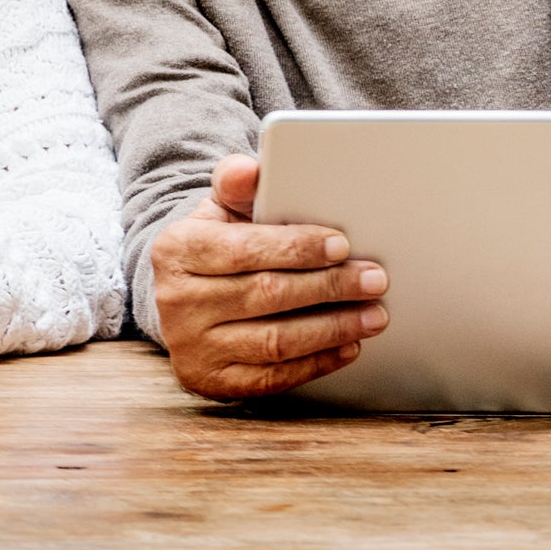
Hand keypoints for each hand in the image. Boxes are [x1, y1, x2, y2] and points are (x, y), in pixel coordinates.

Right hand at [151, 153, 388, 400]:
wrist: (183, 297)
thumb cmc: (216, 246)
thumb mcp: (218, 208)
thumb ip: (236, 184)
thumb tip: (250, 169)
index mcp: (177, 249)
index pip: (245, 249)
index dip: (297, 248)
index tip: (342, 244)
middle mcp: (177, 301)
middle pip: (266, 294)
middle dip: (329, 286)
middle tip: (373, 279)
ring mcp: (192, 346)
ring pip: (275, 341)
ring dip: (333, 328)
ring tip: (373, 314)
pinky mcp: (210, 381)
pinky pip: (273, 377)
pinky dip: (317, 362)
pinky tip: (348, 345)